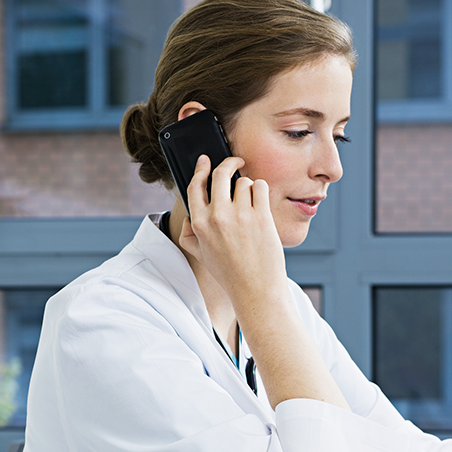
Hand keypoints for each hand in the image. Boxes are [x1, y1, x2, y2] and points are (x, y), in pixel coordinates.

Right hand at [179, 155, 286, 308]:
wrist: (255, 290)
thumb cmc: (229, 274)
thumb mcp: (201, 255)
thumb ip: (189, 234)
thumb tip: (190, 215)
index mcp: (199, 224)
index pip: (195, 186)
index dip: (200, 169)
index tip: (206, 160)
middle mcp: (217, 217)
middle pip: (220, 174)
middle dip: (229, 163)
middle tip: (237, 161)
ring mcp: (240, 216)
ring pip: (244, 181)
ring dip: (248, 187)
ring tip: (251, 204)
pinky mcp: (261, 217)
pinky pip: (260, 187)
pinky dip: (261, 191)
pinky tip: (261, 204)